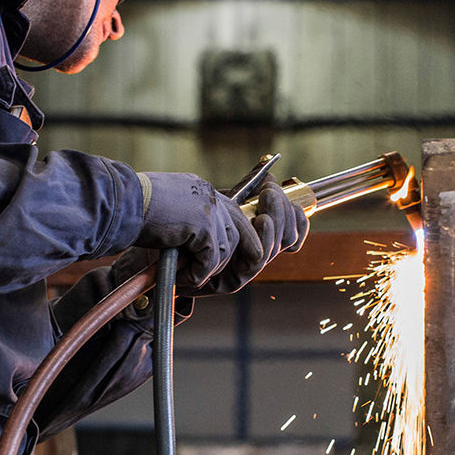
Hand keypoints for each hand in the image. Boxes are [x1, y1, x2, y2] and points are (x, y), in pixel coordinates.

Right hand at [135, 172, 258, 291]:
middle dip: (225, 258)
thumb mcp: (165, 209)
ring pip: (224, 250)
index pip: (230, 213)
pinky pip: (210, 260)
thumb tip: (194, 243)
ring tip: (182, 276)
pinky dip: (196, 274)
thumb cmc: (130, 209)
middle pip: (235, 231)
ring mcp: (209, 210)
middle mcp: (209, 196)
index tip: (221, 257)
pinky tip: (178, 277)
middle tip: (202, 275)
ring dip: (205, 269)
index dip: (229, 237)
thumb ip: (185, 219)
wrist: (118, 204)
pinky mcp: (203, 227)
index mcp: (200, 189)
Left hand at [194, 174, 309, 294]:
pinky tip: (261, 220)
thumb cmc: (187, 220)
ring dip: (277, 219)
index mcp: (259, 238)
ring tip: (267, 197)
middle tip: (270, 190)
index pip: (293, 230)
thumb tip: (270, 174)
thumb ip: (248, 191)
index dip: (295, 213)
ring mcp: (245, 269)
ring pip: (277, 248)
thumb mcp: (223, 202)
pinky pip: (256, 262)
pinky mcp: (231, 281)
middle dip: (284, 209)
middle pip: (289, 236)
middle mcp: (255, 254)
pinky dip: (264, 240)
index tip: (278, 188)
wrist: (160, 236)